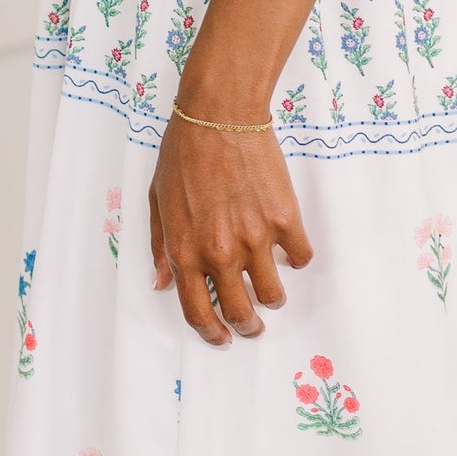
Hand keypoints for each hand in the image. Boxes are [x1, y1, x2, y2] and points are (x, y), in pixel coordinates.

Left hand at [149, 117, 312, 344]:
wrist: (219, 116)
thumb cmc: (183, 154)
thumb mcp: (157, 202)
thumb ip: (160, 247)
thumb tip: (163, 283)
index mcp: (184, 251)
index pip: (199, 312)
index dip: (211, 333)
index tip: (221, 338)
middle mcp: (219, 253)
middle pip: (240, 312)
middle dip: (248, 327)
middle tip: (252, 326)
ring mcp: (255, 239)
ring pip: (272, 293)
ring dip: (272, 298)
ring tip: (272, 291)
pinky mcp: (285, 220)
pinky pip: (299, 257)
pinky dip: (295, 258)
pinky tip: (288, 249)